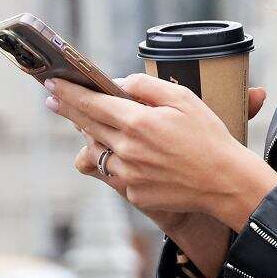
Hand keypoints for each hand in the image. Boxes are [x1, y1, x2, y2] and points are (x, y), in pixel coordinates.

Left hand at [58, 76, 276, 231]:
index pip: (92, 103)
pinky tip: (125, 154)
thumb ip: (146, 86)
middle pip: (87, 126)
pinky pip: (114, 174)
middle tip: (53, 100)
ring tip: (89, 126)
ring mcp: (128, 175)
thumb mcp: (183, 99)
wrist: (224, 182)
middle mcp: (127, 149)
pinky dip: (115, 162)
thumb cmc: (208, 136)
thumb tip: (118, 83)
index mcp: (137, 122)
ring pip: (97, 152)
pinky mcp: (134, 194)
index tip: (52, 83)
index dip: (69, 92)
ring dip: (91, 138)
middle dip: (68, 110)